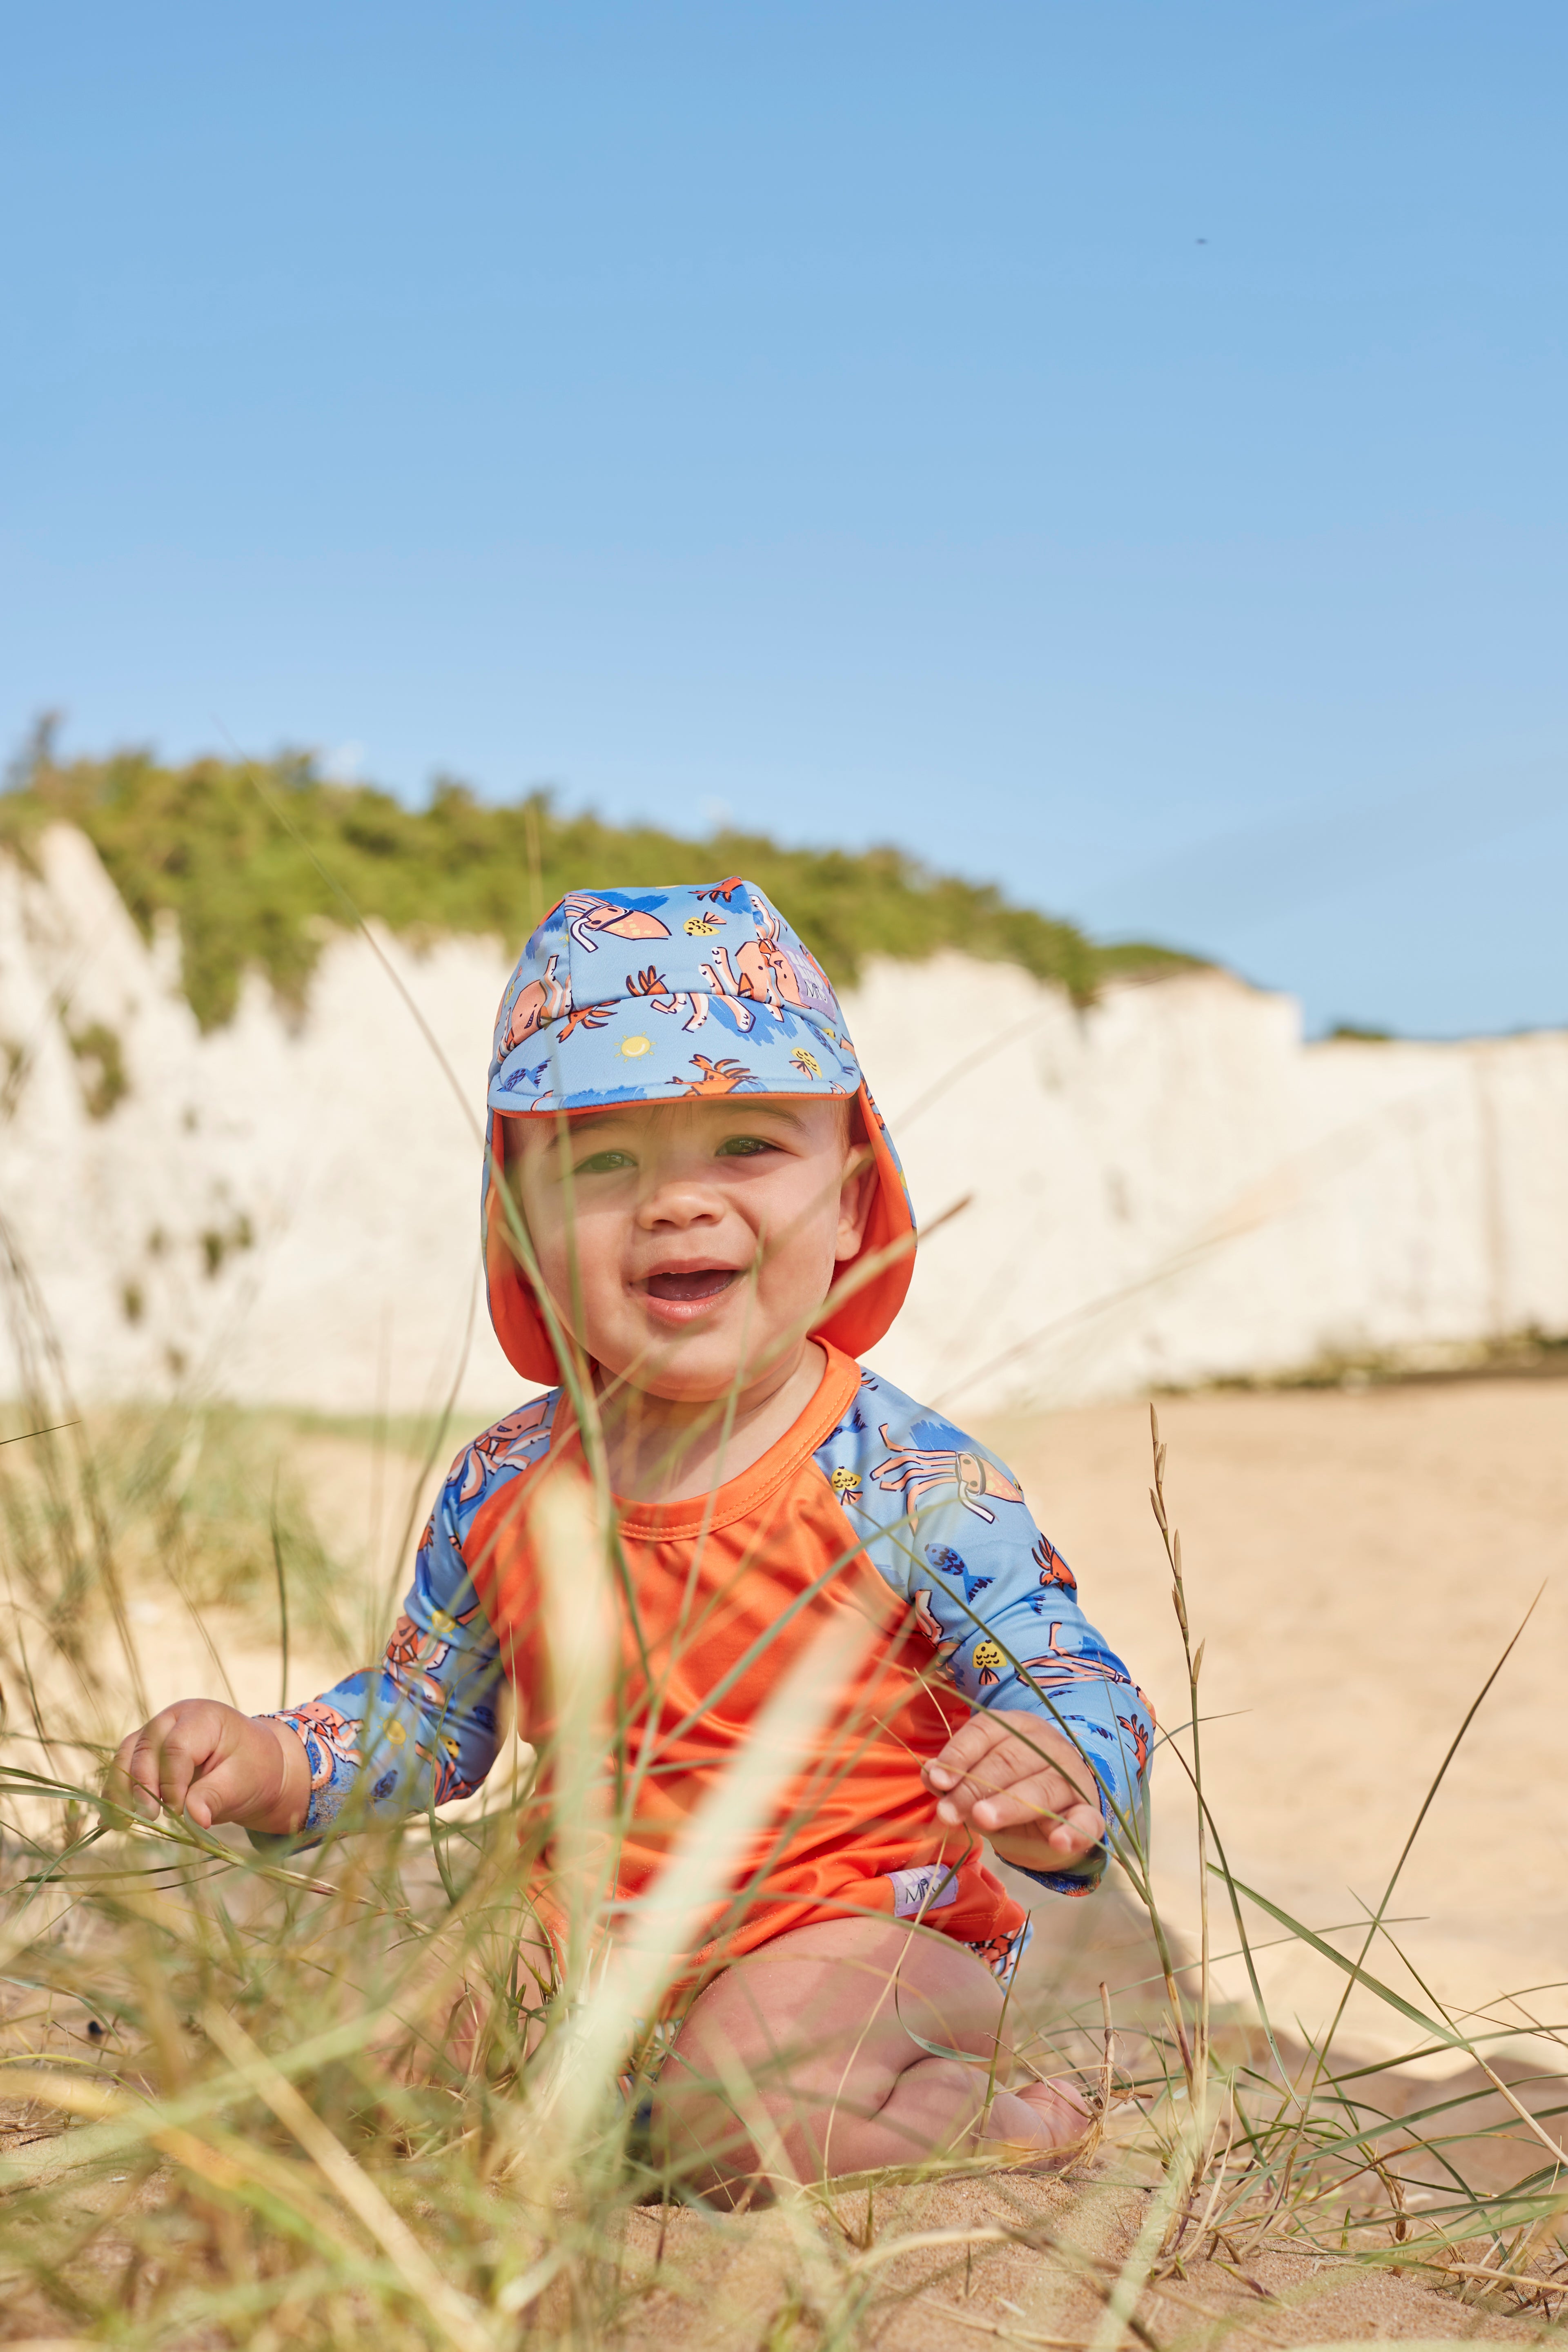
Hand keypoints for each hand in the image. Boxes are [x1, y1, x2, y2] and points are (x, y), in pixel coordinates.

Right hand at [107, 1701, 310, 1835]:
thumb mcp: (242, 1781)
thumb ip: (215, 1796)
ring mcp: (154, 1735)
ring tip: (121, 1824)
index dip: (172, 1782)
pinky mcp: (143, 1755)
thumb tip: (194, 1818)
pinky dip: (116, 1796)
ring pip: (125, 1758)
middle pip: (144, 1749)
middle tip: (149, 1817)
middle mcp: (172, 1719)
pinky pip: (122, 1772)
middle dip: (142, 1786)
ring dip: (120, 1792)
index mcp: (202, 1716)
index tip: (179, 1811)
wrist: (252, 1766)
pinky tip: (110, 1822)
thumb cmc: (251, 1768)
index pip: (177, 1747)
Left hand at [921, 1710, 1104, 1874]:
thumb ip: (954, 1777)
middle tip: (947, 1813)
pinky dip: (1074, 1831)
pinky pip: (1086, 1821)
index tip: (937, 1780)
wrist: (1058, 1813)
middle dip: (974, 1787)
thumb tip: (929, 1773)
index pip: (985, 1731)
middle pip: (1008, 1761)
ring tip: (982, 1819)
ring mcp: (1072, 1779)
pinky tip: (1059, 1841)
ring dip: (1009, 1805)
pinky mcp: (1089, 1813)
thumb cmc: (1009, 1790)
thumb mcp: (978, 1781)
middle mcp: (1047, 1747)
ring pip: (1040, 1789)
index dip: (959, 1755)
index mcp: (1017, 1728)